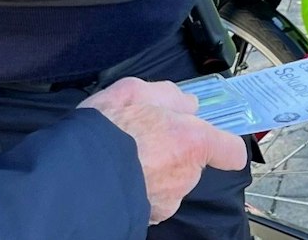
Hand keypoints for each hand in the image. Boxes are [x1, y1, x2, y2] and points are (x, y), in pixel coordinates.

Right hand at [79, 78, 247, 223]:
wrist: (77, 174)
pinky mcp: (149, 216)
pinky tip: (119, 176)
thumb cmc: (106, 130)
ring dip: (154, 171)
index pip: (230, 152)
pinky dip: (139, 188)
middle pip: (192, 164)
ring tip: (124, 157)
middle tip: (144, 138)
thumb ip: (168, 95)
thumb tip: (188, 103)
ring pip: (170, 182)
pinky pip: (150, 198)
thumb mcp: (134, 91)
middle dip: (174, 152)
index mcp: (191, 140)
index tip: (211, 140)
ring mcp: (168, 200)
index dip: (222, 145)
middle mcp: (186, 175)